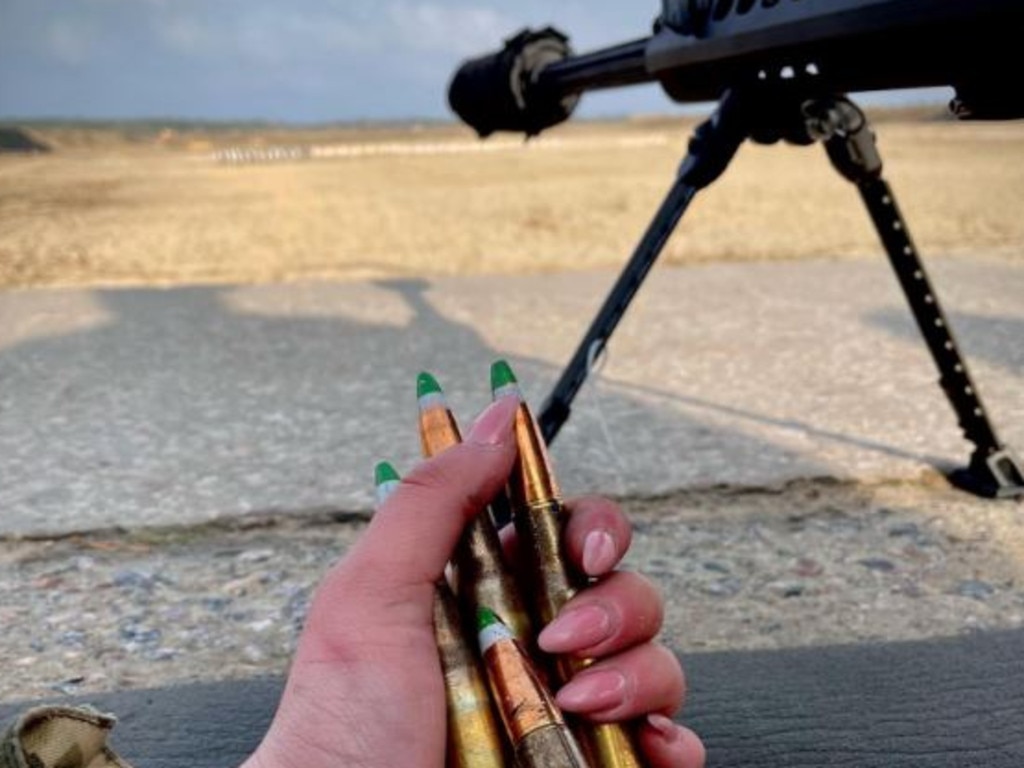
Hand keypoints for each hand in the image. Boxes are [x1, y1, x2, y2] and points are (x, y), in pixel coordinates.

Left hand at [241, 396, 704, 767]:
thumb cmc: (341, 730)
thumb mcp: (368, 597)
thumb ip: (430, 501)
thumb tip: (493, 423)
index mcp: (485, 593)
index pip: (564, 533)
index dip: (590, 528)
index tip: (583, 547)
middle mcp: (533, 644)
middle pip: (621, 588)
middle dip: (615, 604)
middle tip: (562, 639)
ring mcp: (568, 706)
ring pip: (654, 656)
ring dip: (636, 674)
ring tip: (580, 702)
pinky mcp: (596, 761)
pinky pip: (668, 738)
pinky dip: (669, 738)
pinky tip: (637, 744)